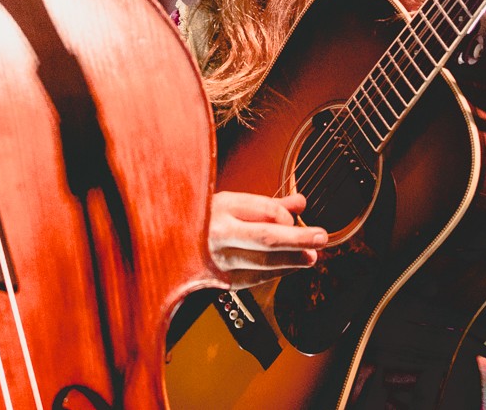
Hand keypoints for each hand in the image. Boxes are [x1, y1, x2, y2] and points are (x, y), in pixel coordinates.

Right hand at [208, 191, 327, 287]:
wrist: (164, 241)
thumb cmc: (200, 219)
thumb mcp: (231, 203)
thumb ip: (267, 205)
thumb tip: (300, 203)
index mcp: (221, 208)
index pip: (265, 212)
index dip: (287, 216)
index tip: (296, 216)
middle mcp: (218, 235)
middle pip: (267, 239)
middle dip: (298, 239)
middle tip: (321, 238)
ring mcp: (218, 261)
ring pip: (263, 264)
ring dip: (292, 261)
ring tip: (310, 256)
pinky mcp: (219, 281)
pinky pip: (254, 279)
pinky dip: (276, 273)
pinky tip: (289, 266)